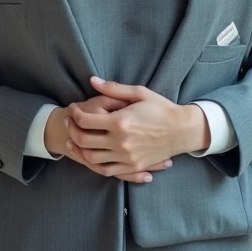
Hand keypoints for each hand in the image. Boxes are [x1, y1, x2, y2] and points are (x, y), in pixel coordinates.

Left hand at [64, 77, 209, 177]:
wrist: (182, 130)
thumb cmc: (162, 108)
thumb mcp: (139, 93)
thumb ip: (113, 88)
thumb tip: (92, 81)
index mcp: (120, 122)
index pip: (86, 120)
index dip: (75, 114)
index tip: (73, 109)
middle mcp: (121, 142)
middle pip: (84, 140)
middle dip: (72, 130)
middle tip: (69, 123)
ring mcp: (126, 157)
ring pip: (92, 158)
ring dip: (79, 149)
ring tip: (74, 140)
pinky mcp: (133, 166)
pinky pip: (106, 170)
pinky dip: (94, 164)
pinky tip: (89, 156)